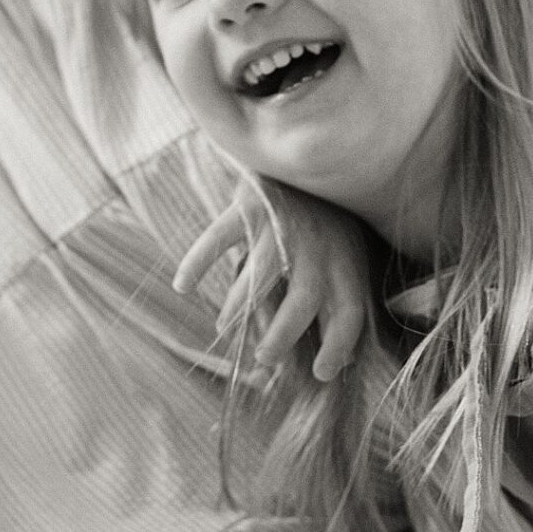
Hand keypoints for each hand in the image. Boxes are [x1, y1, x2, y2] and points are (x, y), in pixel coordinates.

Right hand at [174, 179, 367, 382]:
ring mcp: (283, 224)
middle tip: (265, 357)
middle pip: (306, 298)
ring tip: (224, 328)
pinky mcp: (251, 206)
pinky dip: (199, 260)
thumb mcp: (346, 257)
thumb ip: (339, 301)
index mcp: (346, 261)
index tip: (320, 372)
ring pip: (263, 271)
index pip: (349, 311)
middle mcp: (318, 245)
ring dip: (242, 305)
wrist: (306, 158)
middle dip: (283, 334)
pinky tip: (183, 285)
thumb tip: (344, 360)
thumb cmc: (328, 221)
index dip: (338, 346)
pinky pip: (221, 236)